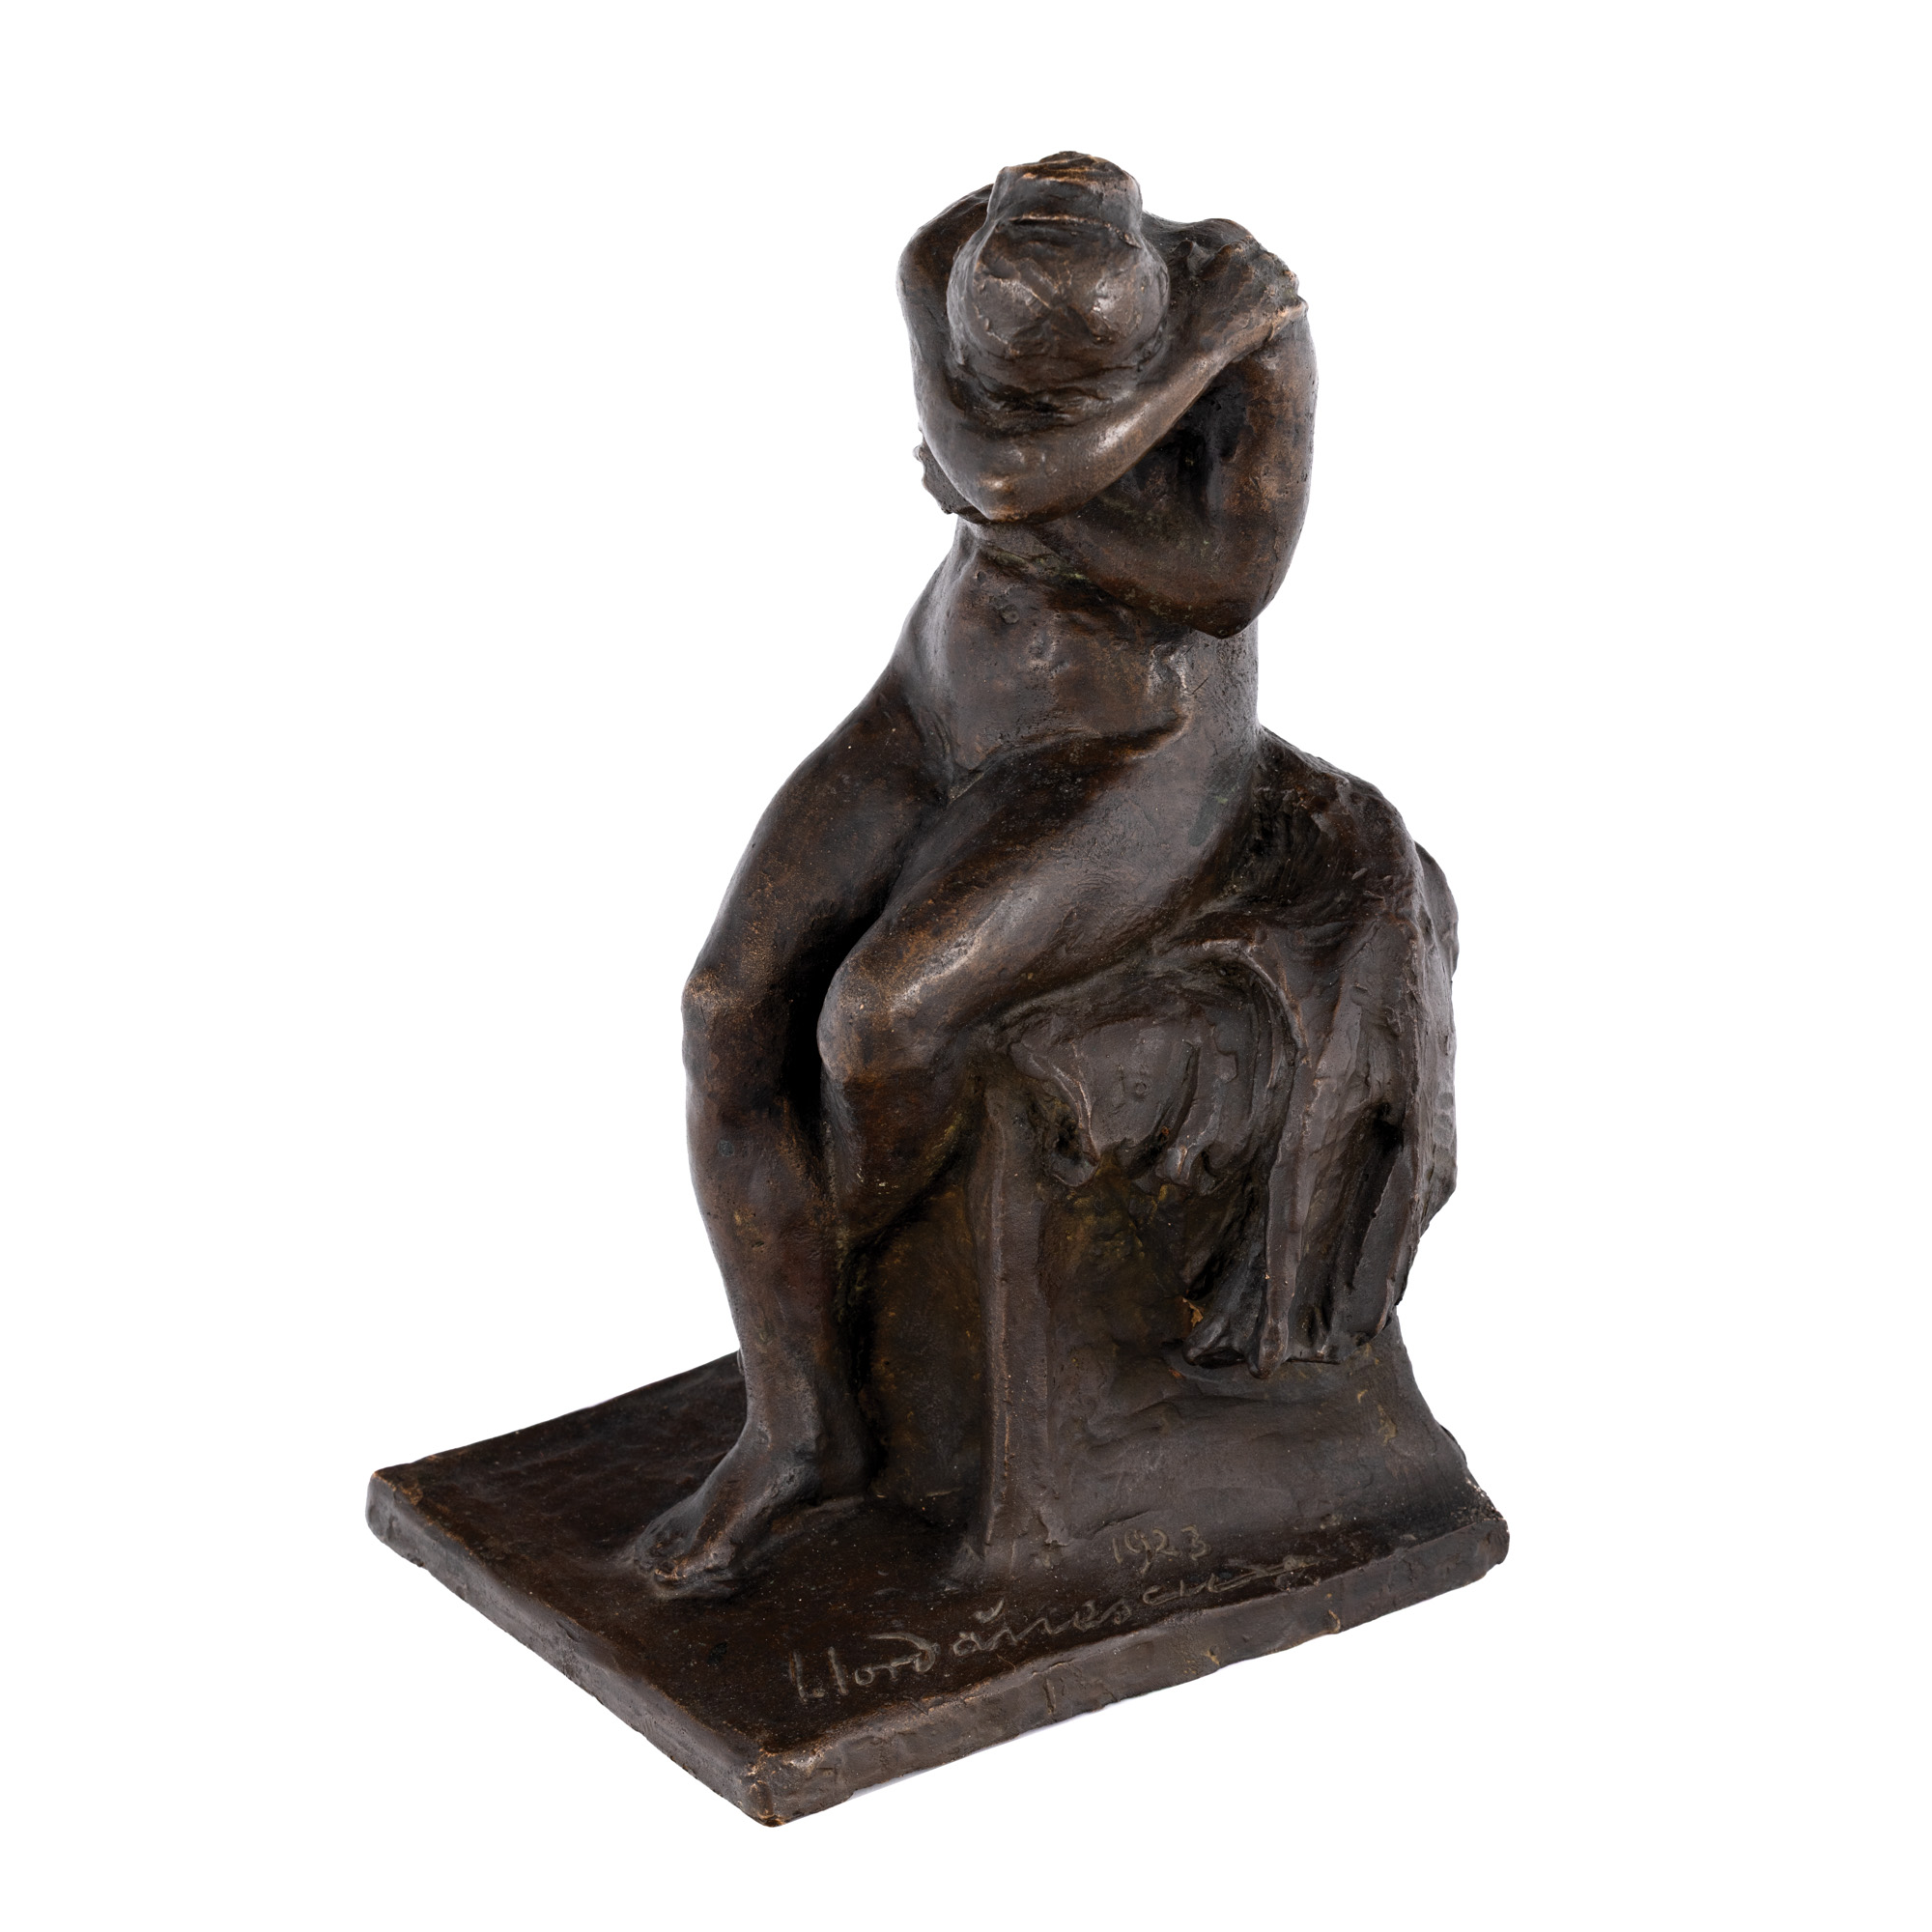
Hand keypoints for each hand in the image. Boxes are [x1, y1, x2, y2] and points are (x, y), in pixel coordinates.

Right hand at [1162, 224, 1303, 369]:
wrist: (1200, 346)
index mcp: (1236, 251)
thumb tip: (1190, 245)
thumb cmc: (1188, 314)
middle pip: (1272, 262)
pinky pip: (1299, 305)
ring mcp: (1274, 286)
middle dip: (1268, 273)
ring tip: (1275, 302)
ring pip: (1288, 280)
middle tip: (1263, 291)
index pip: (1251, 247)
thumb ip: (1191, 255)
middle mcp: (1259, 263)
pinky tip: (1286, 317)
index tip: (1248, 272)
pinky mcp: (1285, 309)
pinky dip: (1293, 310)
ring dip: (1283, 289)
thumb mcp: (1185, 276)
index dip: (1249, 260)